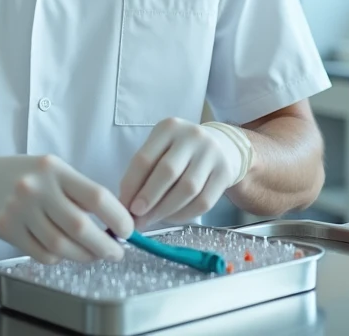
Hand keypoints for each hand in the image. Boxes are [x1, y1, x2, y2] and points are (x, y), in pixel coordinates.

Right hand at [0, 149, 134, 264]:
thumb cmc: (23, 175)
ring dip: (84, 256)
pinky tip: (63, 252)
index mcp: (54, 169)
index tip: (128, 229)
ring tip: (93, 255)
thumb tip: (113, 221)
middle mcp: (37, 187)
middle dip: (104, 245)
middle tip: (116, 252)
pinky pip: (42, 254)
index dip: (118, 217)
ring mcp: (20, 209)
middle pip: (80, 226)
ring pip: (61, 245)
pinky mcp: (8, 229)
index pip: (95, 195)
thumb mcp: (52, 171)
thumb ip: (78, 192)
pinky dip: (58, 258)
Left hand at [119, 118, 253, 227]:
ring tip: (151, 220)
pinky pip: (203, 201)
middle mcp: (192, 137)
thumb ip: (144, 172)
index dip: (131, 185)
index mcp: (168, 128)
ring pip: (187, 189)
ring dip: (165, 210)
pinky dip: (184, 214)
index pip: (144, 159)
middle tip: (136, 217)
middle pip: (167, 172)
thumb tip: (126, 206)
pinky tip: (171, 217)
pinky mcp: (225, 173)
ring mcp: (211, 154)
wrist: (221, 145)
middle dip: (148, 198)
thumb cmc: (180, 151)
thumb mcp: (160, 148)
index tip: (123, 206)